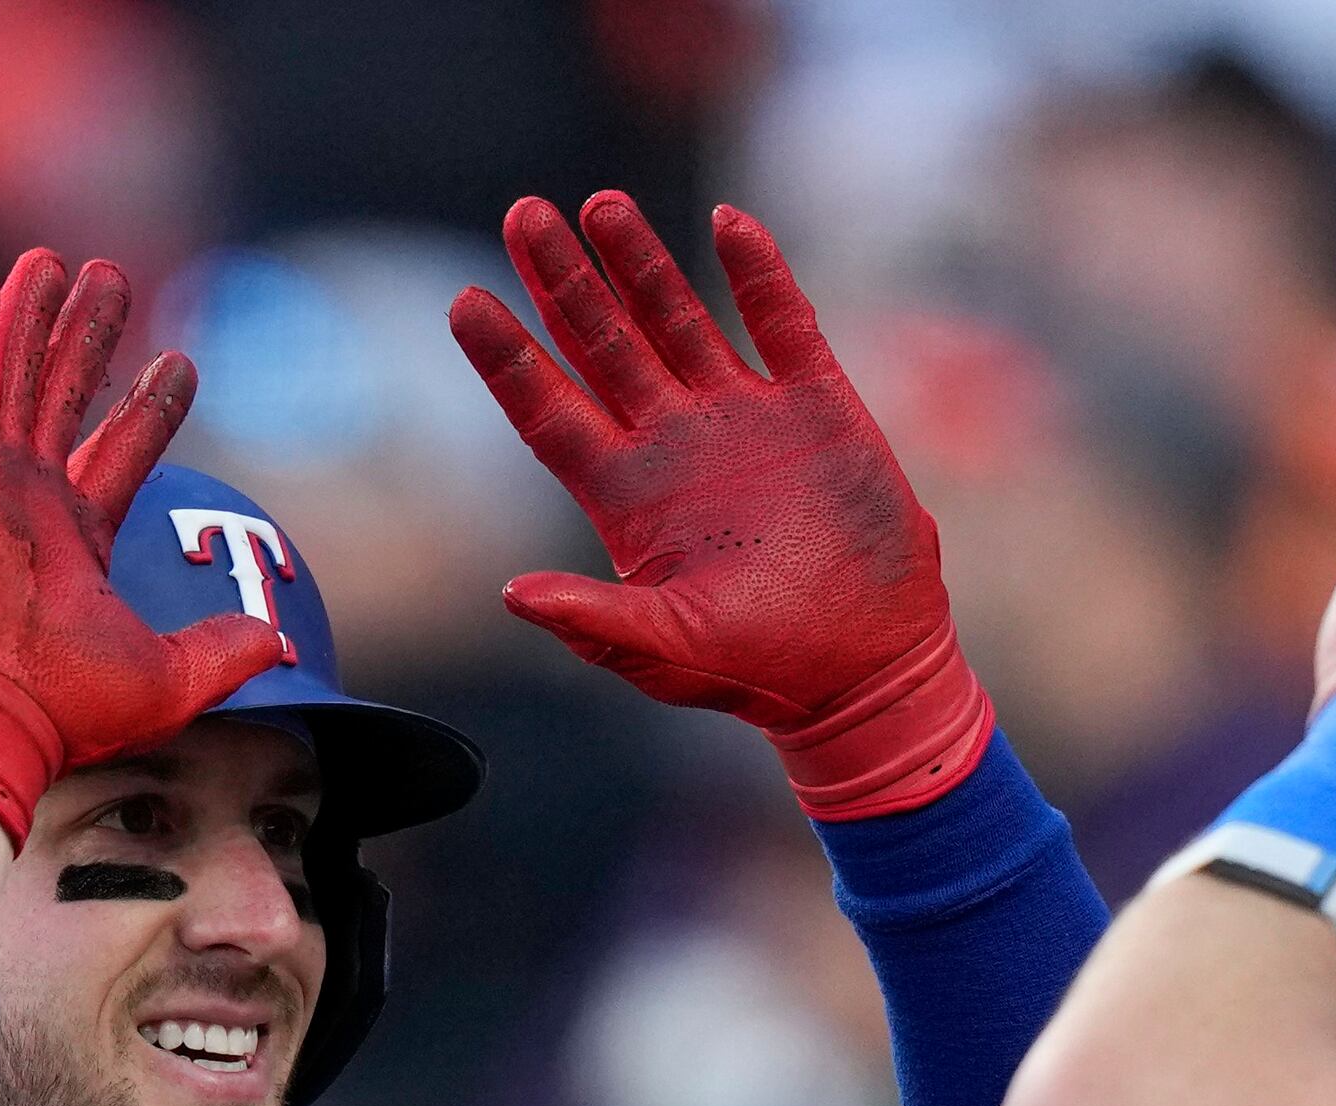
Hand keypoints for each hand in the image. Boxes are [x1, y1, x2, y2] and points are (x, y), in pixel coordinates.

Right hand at [0, 250, 291, 845]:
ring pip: (16, 376)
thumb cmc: (66, 709)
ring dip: (35, 318)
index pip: (121, 452)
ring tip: (52, 261)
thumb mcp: (170, 679)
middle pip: (65, 397)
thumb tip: (282, 646)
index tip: (181, 361)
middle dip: (89, 339)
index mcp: (77, 540)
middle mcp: (31, 502)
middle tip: (113, 278)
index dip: (150, 406)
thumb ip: (224, 652)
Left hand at [449, 195, 989, 818]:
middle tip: (526, 216)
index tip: (465, 302)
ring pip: (678, 318)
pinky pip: (782, 323)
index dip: (507, 359)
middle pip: (601, 344)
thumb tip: (513, 594)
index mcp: (626, 495)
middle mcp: (674, 443)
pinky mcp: (817, 408)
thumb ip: (595, 621)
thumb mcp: (670, 652)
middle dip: (562, 281)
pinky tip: (730, 224)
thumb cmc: (762, 670)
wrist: (870, 668)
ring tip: (601, 205)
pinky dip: (759, 273)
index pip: (548, 411)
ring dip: (641, 263)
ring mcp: (744, 419)